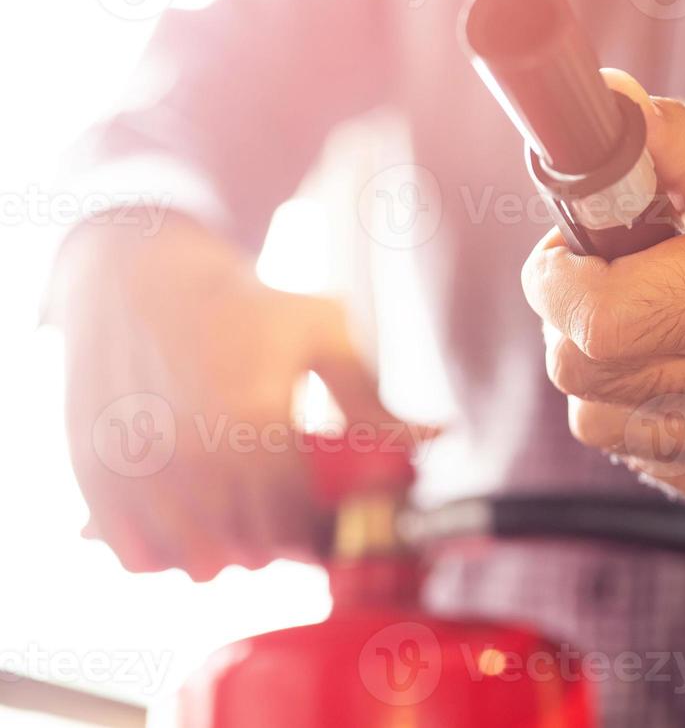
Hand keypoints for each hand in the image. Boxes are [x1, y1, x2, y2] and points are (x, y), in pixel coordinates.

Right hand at [51, 212, 421, 579]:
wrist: (142, 270)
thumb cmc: (245, 302)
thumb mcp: (323, 334)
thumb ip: (374, 400)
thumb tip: (439, 437)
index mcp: (253, 418)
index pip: (298, 523)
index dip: (320, 533)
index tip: (326, 518)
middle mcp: (190, 452)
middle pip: (252, 551)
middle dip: (280, 543)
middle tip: (287, 513)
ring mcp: (137, 469)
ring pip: (195, 564)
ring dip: (226, 553)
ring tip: (240, 515)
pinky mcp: (95, 475)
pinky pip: (137, 557)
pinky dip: (166, 554)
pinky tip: (189, 519)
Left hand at [522, 72, 684, 509]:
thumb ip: (662, 133)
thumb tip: (597, 106)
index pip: (606, 322)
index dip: (556, 288)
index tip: (562, 258)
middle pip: (593, 382)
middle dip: (572, 328)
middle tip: (609, 283)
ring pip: (611, 431)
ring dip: (610, 379)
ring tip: (661, 328)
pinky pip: (658, 465)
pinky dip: (653, 420)